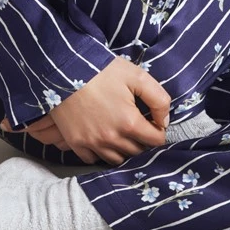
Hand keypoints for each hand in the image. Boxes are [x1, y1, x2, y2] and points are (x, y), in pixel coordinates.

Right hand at [1, 56, 170, 165]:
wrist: (65, 69)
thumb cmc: (102, 70)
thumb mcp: (137, 76)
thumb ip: (158, 99)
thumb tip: (165, 121)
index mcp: (129, 122)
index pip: (156, 140)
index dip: (159, 130)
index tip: (154, 121)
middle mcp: (112, 139)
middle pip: (137, 151)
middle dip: (143, 140)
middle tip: (140, 125)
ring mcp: (92, 143)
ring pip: (117, 159)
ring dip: (125, 149)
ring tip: (124, 133)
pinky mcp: (76, 143)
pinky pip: (94, 159)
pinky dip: (102, 153)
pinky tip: (104, 139)